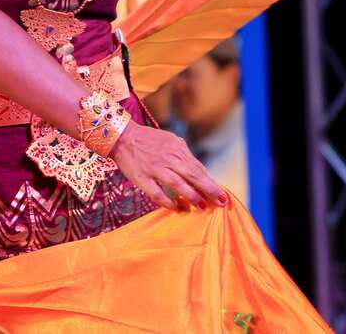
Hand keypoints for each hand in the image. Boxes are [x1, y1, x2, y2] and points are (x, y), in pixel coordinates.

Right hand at [108, 123, 227, 210]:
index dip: (211, 182)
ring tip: (201, 206)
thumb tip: (199, 173)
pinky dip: (168, 203)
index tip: (222, 195)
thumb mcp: (171, 141)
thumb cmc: (149, 140)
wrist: (123, 137)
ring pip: (178, 185)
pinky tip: (176, 208)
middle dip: (209, 190)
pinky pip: (157, 194)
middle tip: (220, 202)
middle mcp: (168, 159)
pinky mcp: (142, 178)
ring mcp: (155, 169)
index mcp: (177, 149)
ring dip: (192, 197)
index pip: (198, 168)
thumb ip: (184, 156)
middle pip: (193, 176)